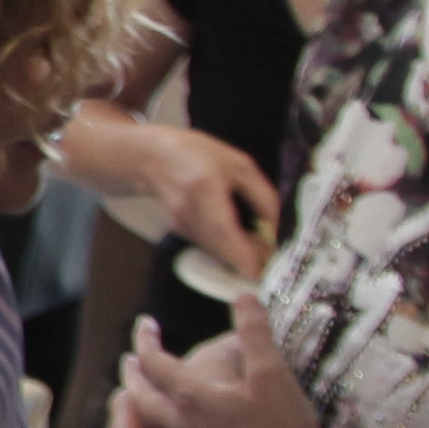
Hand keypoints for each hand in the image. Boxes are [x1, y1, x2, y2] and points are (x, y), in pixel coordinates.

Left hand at [109, 307, 319, 427]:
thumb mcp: (275, 375)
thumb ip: (257, 334)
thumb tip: (243, 294)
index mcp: (192, 398)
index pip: (155, 362)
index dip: (146, 340)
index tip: (145, 325)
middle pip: (137, 398)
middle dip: (132, 374)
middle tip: (131, 360)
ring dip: (122, 415)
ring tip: (125, 403)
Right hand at [152, 135, 282, 275]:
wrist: (153, 158)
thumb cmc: (200, 155)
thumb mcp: (239, 164)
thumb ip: (261, 194)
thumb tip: (275, 226)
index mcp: (205, 186)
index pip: (222, 228)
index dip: (239, 254)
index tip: (257, 272)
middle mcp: (190, 210)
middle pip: (220, 247)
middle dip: (246, 261)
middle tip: (268, 263)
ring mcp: (181, 223)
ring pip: (216, 250)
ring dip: (238, 256)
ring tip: (258, 249)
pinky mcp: (180, 231)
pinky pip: (209, 245)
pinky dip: (226, 248)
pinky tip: (239, 240)